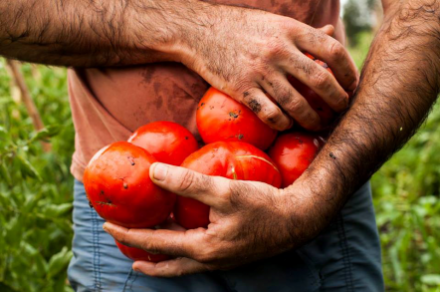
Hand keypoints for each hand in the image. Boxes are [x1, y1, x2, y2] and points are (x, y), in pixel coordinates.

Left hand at [103, 162, 320, 276]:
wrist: (299, 219)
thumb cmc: (263, 205)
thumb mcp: (223, 190)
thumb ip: (187, 181)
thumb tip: (153, 173)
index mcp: (202, 249)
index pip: (156, 243)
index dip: (129, 233)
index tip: (108, 224)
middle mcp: (208, 261)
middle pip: (164, 263)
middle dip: (140, 253)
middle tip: (121, 243)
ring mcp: (220, 261)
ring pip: (180, 264)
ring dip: (159, 257)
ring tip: (143, 253)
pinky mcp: (229, 254)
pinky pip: (195, 258)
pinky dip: (180, 252)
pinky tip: (183, 241)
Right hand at [177, 4, 358, 130]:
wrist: (200, 32)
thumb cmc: (242, 27)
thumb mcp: (275, 22)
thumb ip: (304, 32)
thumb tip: (332, 33)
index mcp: (291, 30)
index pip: (333, 51)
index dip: (349, 72)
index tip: (351, 85)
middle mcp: (279, 50)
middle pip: (321, 80)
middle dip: (337, 100)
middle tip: (340, 110)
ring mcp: (260, 71)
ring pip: (297, 103)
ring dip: (313, 119)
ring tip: (318, 123)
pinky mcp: (242, 89)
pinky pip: (270, 114)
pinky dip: (283, 123)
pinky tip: (287, 124)